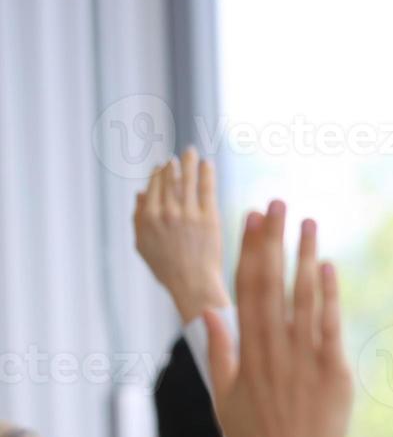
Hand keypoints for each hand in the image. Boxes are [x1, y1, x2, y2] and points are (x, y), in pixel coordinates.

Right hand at [134, 147, 229, 321]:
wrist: (193, 284)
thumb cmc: (167, 268)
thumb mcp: (143, 245)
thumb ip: (138, 218)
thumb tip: (140, 192)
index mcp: (148, 218)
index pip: (153, 187)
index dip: (158, 174)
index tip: (162, 165)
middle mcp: (166, 213)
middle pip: (169, 181)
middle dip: (173, 166)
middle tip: (179, 156)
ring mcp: (188, 214)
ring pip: (187, 180)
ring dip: (189, 163)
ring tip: (192, 152)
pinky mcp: (208, 218)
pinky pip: (206, 189)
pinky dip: (206, 174)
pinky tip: (208, 164)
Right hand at [203, 201, 386, 436]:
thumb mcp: (224, 397)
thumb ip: (220, 353)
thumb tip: (210, 314)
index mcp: (244, 353)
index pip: (244, 289)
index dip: (248, 250)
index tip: (250, 217)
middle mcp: (272, 350)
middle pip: (270, 283)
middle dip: (272, 239)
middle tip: (276, 200)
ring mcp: (304, 359)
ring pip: (303, 296)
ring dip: (305, 255)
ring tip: (307, 221)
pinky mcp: (333, 372)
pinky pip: (330, 324)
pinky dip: (329, 293)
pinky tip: (327, 265)